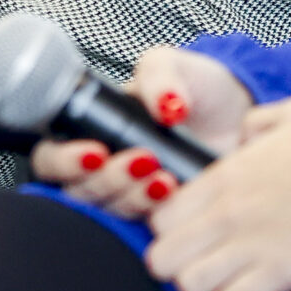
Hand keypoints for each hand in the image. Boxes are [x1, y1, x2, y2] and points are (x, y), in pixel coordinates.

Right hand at [32, 46, 255, 220]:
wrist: (238, 112)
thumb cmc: (197, 86)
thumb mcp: (172, 65)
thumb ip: (159, 76)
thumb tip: (163, 106)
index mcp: (92, 129)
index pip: (51, 157)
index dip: (63, 162)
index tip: (95, 152)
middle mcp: (103, 165)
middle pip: (78, 190)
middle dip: (107, 179)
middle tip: (142, 160)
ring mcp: (129, 193)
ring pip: (109, 210)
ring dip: (132, 195)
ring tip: (164, 175)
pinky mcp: (160, 215)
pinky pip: (143, 226)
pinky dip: (156, 210)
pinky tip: (175, 189)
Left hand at [144, 98, 290, 290]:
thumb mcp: (290, 114)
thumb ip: (254, 125)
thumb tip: (243, 136)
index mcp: (226, 174)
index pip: (161, 215)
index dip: (169, 230)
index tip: (188, 234)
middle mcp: (229, 211)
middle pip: (162, 257)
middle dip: (175, 266)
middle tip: (198, 264)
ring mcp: (252, 244)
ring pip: (189, 285)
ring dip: (202, 289)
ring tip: (222, 284)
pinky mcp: (281, 273)